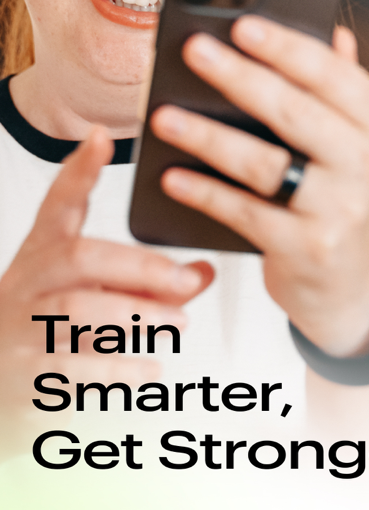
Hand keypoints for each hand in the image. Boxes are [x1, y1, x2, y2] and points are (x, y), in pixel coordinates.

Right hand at [0, 127, 212, 458]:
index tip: (100, 137)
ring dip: (135, 313)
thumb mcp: (97, 293)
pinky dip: (118, 367)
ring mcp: (24, 325)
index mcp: (46, 251)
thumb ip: (150, 284)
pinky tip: (150, 368)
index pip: (59, 202)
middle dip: (138, 264)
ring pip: (76, 308)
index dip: (79, 170)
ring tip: (178, 322)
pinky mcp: (29, 372)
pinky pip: (72, 367)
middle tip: (185, 277)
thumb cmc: (56, 324)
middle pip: (79, 256)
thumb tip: (203, 271)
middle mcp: (31, 281)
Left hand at [151, 17, 368, 359]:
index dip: (288, 48)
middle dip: (239, 78)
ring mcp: (336, 210)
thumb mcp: (353, 145)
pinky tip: (171, 176)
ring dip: (209, 138)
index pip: (335, 76)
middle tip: (194, 51)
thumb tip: (334, 32)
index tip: (243, 25)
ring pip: (265, 164)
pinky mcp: (304, 249)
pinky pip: (246, 214)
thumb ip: (340, 89)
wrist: (356, 287)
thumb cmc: (341, 201)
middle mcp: (362, 166)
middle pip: (295, 112)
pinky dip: (205, 193)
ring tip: (164, 116)